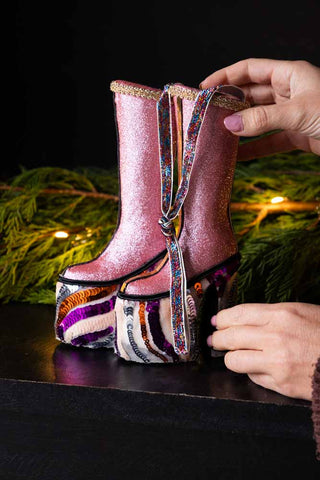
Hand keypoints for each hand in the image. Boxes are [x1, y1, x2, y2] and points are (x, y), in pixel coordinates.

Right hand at [200, 58, 319, 159]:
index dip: (226, 75)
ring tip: (217, 136)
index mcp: (290, 74)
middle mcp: (288, 92)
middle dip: (230, 104)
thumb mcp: (298, 112)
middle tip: (208, 115)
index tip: (205, 87)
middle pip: (251, 94)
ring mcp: (291, 114)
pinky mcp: (296, 135)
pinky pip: (269, 141)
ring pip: (258, 119)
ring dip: (240, 128)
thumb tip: (229, 125)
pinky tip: (238, 156)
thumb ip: (262, 120)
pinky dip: (254, 149)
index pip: (250, 69)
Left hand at [206, 302, 319, 399]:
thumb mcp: (300, 312)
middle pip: (229, 337)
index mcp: (280, 314)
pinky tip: (259, 367)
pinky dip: (251, 371)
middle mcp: (274, 337)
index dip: (222, 318)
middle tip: (217, 340)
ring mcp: (275, 362)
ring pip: (233, 360)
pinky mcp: (279, 383)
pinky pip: (252, 376)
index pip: (237, 314)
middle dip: (218, 339)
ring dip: (232, 358)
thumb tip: (242, 319)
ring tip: (236, 355)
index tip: (216, 321)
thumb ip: (271, 315)